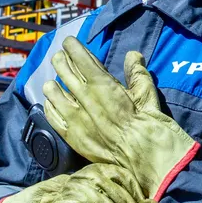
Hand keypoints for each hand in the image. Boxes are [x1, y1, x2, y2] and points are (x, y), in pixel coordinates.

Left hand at [42, 37, 199, 201]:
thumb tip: (133, 56)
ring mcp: (76, 119)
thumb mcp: (148, 95)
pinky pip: (53, 117)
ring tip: (55, 80)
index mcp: (104, 85)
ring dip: (54, 83)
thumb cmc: (151, 127)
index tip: (69, 42)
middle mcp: (85, 98)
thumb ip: (138, 74)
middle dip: (61, 60)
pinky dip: (50, 106)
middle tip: (61, 57)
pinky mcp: (72, 137)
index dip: (73, 47)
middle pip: (64, 71)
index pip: (81, 58)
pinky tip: (52, 102)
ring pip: (53, 92)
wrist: (146, 160)